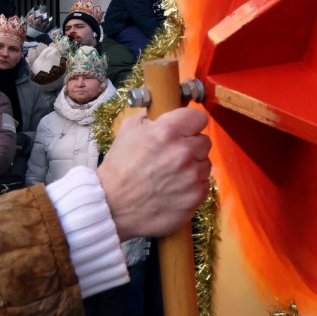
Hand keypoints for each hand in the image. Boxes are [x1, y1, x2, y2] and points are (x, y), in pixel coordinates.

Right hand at [98, 106, 211, 240]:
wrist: (111, 207)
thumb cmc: (118, 168)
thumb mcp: (127, 132)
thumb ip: (149, 116)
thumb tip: (163, 109)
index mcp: (167, 132)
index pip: (199, 118)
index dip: (191, 123)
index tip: (185, 130)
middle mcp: (183, 152)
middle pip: (204, 141)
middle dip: (191, 146)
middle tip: (173, 155)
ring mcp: (192, 176)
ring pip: (205, 163)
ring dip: (193, 167)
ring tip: (172, 174)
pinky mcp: (195, 197)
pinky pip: (203, 184)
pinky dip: (192, 186)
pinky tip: (174, 189)